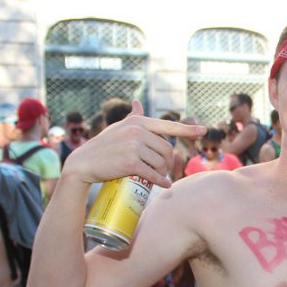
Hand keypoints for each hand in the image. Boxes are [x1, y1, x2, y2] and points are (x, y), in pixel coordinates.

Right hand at [63, 100, 204, 186]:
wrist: (83, 164)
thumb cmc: (103, 146)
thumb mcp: (118, 128)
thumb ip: (132, 116)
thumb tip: (138, 101)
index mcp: (138, 121)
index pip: (168, 126)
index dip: (188, 129)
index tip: (203, 131)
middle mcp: (137, 131)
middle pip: (167, 149)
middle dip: (169, 162)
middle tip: (165, 170)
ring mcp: (133, 147)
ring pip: (161, 163)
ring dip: (164, 172)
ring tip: (161, 176)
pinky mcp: (130, 163)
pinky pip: (153, 174)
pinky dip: (161, 181)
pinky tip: (164, 185)